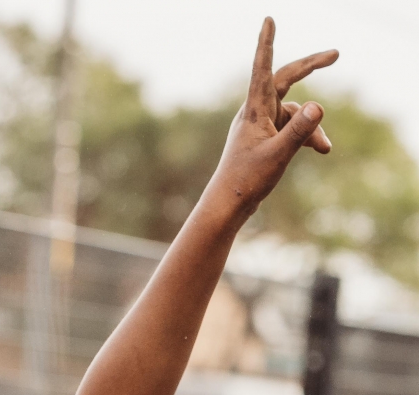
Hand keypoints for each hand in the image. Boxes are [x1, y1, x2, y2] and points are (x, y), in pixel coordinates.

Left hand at [209, 17, 337, 223]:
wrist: (229, 204)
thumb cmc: (248, 180)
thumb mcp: (278, 154)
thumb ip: (299, 131)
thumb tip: (319, 107)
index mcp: (255, 109)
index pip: (264, 68)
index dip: (267, 43)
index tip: (268, 20)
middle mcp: (257, 112)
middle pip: (287, 80)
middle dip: (311, 67)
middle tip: (336, 54)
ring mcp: (261, 125)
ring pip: (295, 114)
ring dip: (312, 128)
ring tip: (325, 149)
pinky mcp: (265, 139)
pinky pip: (291, 128)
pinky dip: (306, 136)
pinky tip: (321, 150)